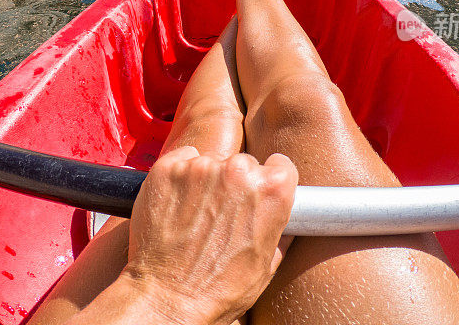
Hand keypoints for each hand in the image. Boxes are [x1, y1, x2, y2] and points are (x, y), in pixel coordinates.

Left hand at [121, 146, 297, 324]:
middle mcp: (237, 170)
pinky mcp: (168, 169)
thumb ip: (281, 231)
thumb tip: (290, 221)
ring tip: (197, 215)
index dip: (270, 181)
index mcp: (272, 190)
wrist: (167, 298)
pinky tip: (179, 204)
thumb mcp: (267, 265)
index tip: (258, 192)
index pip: (280, 165)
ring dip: (207, 180)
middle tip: (223, 214)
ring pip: (211, 161)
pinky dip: (181, 176)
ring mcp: (200, 167)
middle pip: (243, 163)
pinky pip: (182, 159)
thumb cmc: (219, 290)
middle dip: (236, 183)